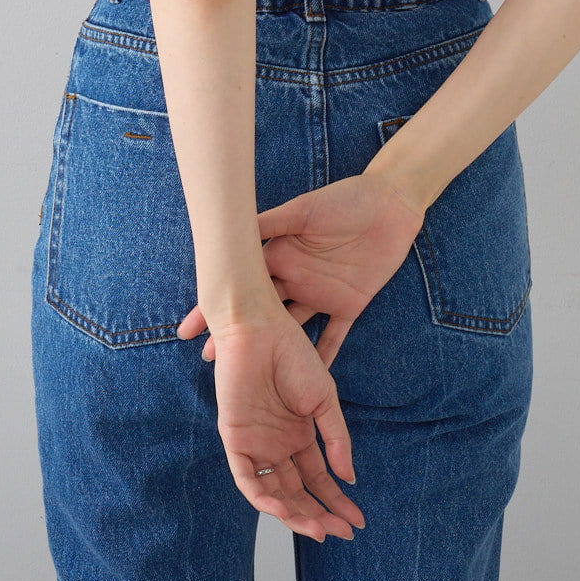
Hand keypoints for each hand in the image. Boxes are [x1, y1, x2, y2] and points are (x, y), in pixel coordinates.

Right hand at [178, 172, 424, 367]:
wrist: (389, 203)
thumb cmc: (345, 199)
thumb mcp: (304, 209)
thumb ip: (271, 221)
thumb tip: (233, 229)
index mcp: (280, 255)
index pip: (243, 286)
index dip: (217, 306)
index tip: (189, 328)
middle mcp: (295, 278)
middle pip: (261, 314)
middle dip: (236, 336)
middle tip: (209, 360)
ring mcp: (320, 294)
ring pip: (291, 330)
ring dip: (273, 352)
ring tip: (248, 374)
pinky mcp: (349, 304)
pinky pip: (334, 336)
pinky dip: (324, 357)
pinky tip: (310, 381)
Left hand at [209, 302, 365, 540]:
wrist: (259, 330)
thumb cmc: (292, 355)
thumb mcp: (324, 399)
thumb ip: (336, 438)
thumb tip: (350, 478)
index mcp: (298, 435)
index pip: (318, 478)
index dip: (336, 501)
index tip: (357, 521)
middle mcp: (277, 445)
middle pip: (297, 493)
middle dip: (319, 515)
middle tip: (341, 533)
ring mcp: (256, 444)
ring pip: (274, 493)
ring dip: (294, 514)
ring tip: (318, 528)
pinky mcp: (235, 439)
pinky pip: (247, 479)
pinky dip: (263, 498)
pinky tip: (282, 510)